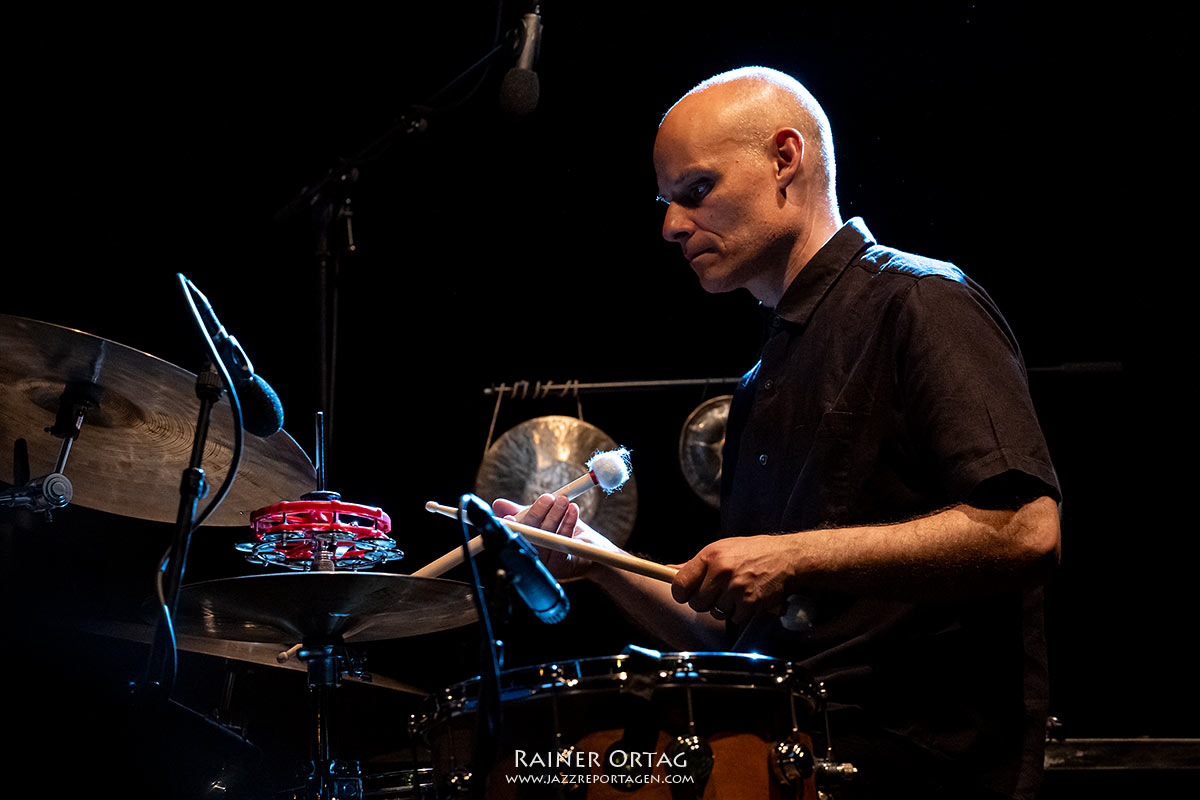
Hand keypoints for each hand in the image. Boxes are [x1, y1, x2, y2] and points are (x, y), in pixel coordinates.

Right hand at [492, 493, 616, 579]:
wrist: (592, 547)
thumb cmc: (564, 531)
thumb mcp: (543, 517)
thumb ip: (523, 511)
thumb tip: (498, 504)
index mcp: (523, 545)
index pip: (514, 534)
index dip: (510, 526)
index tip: (510, 515)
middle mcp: (531, 557)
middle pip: (528, 535)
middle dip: (537, 513)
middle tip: (548, 497)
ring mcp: (546, 564)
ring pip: (547, 537)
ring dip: (556, 515)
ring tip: (564, 500)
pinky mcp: (562, 566)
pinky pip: (563, 543)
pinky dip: (568, 524)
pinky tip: (573, 511)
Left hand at [670, 535, 799, 624]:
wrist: (787, 558)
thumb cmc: (751, 553)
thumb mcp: (721, 549)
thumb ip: (694, 564)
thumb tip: (668, 571)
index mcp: (711, 556)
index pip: (680, 584)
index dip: (680, 593)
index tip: (685, 594)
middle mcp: (722, 572)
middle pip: (696, 603)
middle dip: (704, 601)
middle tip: (717, 591)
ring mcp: (736, 589)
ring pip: (715, 612)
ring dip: (723, 607)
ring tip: (735, 592)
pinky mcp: (750, 604)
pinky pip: (734, 618)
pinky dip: (739, 612)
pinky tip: (747, 598)